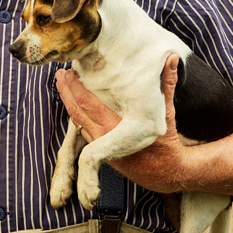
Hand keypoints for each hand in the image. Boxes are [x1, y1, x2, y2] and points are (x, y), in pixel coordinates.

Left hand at [54, 55, 189, 194]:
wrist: (163, 173)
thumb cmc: (166, 144)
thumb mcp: (167, 113)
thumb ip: (167, 85)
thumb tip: (172, 59)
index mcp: (115, 126)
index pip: (86, 103)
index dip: (74, 87)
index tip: (68, 72)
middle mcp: (103, 136)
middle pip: (75, 111)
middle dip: (66, 91)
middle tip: (60, 74)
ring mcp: (100, 144)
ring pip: (77, 121)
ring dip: (69, 102)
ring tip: (65, 84)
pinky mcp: (100, 151)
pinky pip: (83, 130)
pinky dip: (77, 115)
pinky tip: (76, 104)